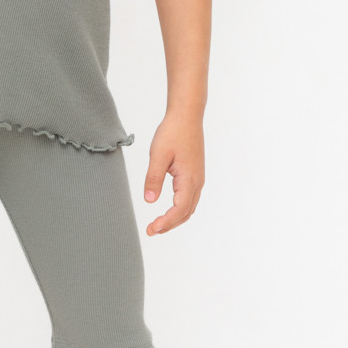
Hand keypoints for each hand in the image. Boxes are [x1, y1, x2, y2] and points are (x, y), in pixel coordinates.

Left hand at [142, 110, 205, 234]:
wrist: (187, 116)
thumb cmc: (173, 132)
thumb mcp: (158, 155)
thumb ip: (153, 178)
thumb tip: (149, 200)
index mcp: (189, 179)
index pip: (179, 210)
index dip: (165, 223)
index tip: (151, 229)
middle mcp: (197, 182)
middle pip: (186, 213)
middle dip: (169, 225)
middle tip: (151, 231)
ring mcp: (197, 178)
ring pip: (189, 207)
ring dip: (175, 219)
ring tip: (158, 225)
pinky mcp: (195, 174)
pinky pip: (189, 198)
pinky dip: (180, 209)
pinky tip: (168, 209)